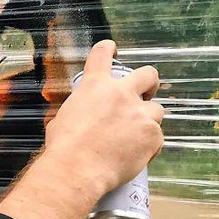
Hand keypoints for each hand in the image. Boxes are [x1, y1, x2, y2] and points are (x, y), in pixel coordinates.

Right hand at [45, 40, 164, 196]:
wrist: (77, 170)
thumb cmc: (64, 148)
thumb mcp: (60, 121)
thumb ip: (76, 112)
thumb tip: (77, 119)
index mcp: (94, 87)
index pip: (102, 55)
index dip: (108, 49)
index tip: (113, 49)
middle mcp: (121, 95)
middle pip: (148, 74)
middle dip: (149, 83)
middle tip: (146, 93)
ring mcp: (140, 114)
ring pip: (157, 110)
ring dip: (148, 121)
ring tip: (134, 137)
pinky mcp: (153, 136)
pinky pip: (157, 138)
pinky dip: (148, 147)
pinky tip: (134, 156)